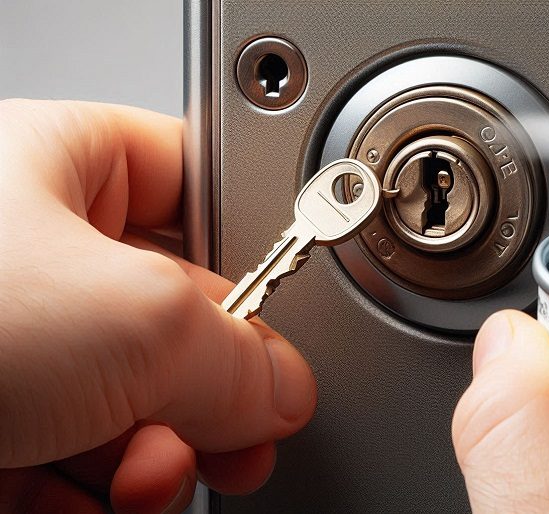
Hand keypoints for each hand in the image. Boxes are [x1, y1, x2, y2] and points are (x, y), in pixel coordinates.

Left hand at [0, 101, 315, 512]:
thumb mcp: (134, 318)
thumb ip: (240, 353)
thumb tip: (284, 388)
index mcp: (62, 170)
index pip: (199, 196)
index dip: (256, 263)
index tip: (288, 329)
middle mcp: (31, 256)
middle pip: (173, 325)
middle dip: (205, 398)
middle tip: (232, 432)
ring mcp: (4, 350)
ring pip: (127, 408)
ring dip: (152, 461)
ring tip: (139, 476)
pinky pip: (72, 463)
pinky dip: (92, 500)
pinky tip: (84, 505)